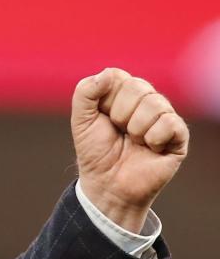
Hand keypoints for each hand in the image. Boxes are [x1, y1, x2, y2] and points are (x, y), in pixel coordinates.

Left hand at [71, 68, 187, 232]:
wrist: (107, 185)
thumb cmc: (95, 153)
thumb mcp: (81, 121)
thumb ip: (85, 93)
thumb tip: (107, 73)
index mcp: (123, 93)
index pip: (117, 76)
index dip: (105, 100)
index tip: (102, 118)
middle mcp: (146, 100)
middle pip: (137, 87)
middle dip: (120, 114)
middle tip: (118, 132)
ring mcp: (164, 116)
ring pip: (155, 104)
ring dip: (136, 129)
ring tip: (133, 142)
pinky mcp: (178, 135)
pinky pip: (170, 123)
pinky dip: (153, 139)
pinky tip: (150, 149)